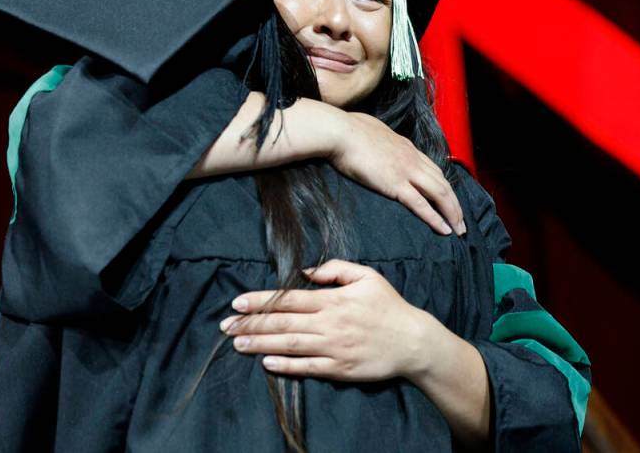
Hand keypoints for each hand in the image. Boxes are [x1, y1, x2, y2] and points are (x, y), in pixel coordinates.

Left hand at [219, 259, 430, 381]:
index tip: (236, 303)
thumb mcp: (366, 276)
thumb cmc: (389, 307)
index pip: (288, 300)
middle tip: (225, 326)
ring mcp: (333, 348)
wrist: (414, 342)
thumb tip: (306, 271)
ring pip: (290, 346)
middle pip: (282, 324)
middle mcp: (329, 324)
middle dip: (251, 324)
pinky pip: (308, 368)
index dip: (260, 301)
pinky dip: (286, 366)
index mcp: (332, 300)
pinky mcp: (340, 369)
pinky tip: (266, 364)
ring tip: (237, 343)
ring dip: (261, 345)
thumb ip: (335, 269)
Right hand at [328, 111, 465, 235]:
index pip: (433, 168)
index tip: (449, 199)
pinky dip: (435, 218)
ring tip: (459, 229)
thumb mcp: (372, 128)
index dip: (444, 186)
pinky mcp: (395, 184)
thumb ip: (379, 137)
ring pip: (439, 194)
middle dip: (455, 203)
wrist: (340, 132)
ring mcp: (406, 171)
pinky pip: (421, 204)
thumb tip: (374, 137)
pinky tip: (444, 230)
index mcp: (406, 146)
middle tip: (461, 221)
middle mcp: (412, 159)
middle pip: (443, 183)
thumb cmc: (348, 129)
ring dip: (452, 213)